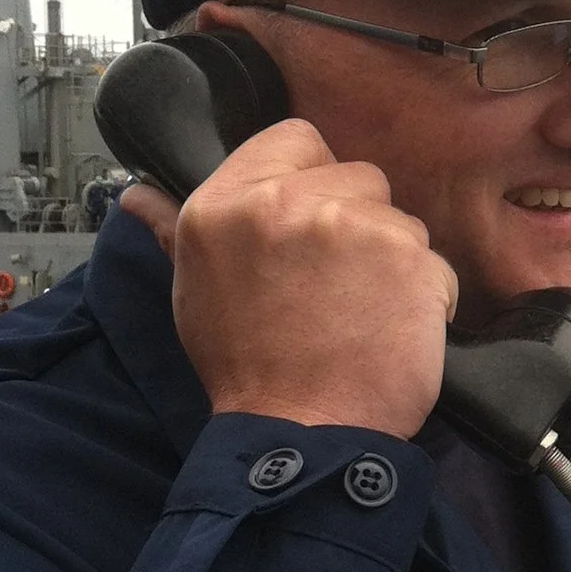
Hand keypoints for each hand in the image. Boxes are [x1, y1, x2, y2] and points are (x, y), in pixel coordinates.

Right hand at [119, 119, 457, 438]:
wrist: (299, 432)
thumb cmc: (246, 367)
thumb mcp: (194, 290)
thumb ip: (174, 230)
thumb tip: (136, 197)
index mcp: (225, 204)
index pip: (297, 139)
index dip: (314, 178)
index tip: (311, 225)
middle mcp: (284, 203)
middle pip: (359, 176)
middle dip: (357, 224)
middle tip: (332, 286)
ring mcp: (351, 226)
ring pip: (400, 220)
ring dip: (392, 262)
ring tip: (359, 314)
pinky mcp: (407, 257)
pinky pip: (434, 263)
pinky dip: (425, 297)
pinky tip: (390, 331)